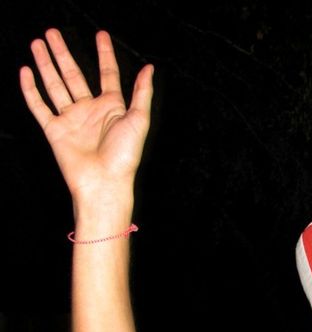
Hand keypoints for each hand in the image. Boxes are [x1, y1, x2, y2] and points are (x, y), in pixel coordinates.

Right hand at [19, 29, 152, 199]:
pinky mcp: (54, 131)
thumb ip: (142, 93)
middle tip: (52, 31)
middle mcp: (90, 111)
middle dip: (63, 53)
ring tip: (38, 43)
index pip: (107, 74)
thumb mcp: (139, 120)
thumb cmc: (124, 156)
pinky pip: (39, 106)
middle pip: (74, 75)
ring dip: (46, 64)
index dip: (104, 53)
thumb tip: (149, 68)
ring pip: (55, 86)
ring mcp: (71, 120)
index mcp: (112, 108)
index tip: (100, 34)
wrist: (104, 182)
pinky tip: (26, 71)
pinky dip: (31, 89)